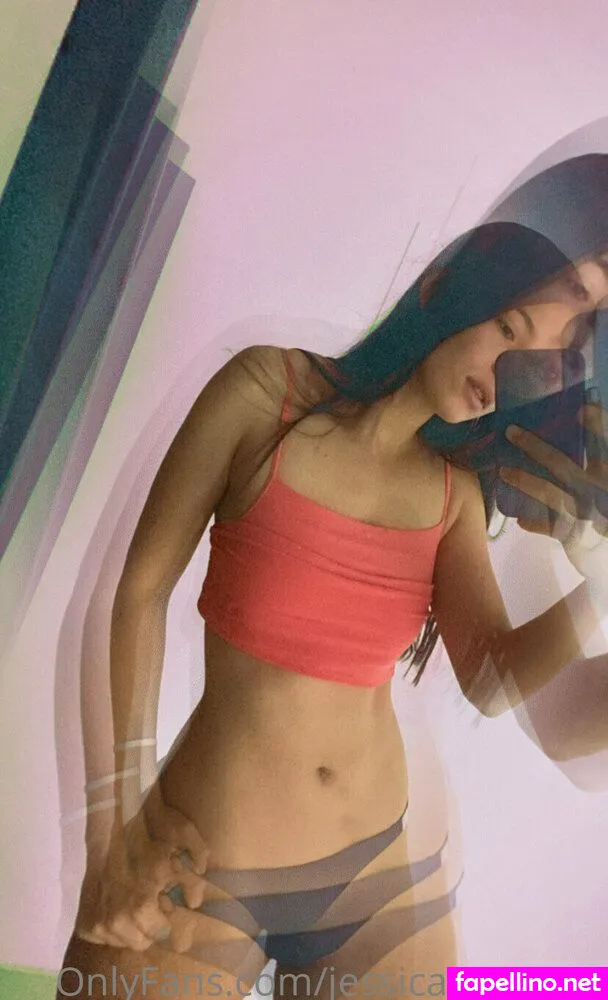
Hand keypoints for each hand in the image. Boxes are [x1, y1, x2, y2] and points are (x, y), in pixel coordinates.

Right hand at [75, 786, 208, 951]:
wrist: (109, 823)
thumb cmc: (149, 832)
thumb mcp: (182, 847)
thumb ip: (194, 879)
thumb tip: (195, 904)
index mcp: (142, 907)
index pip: (163, 934)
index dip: (168, 920)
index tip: (165, 907)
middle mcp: (118, 921)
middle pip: (142, 942)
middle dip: (150, 925)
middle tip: (150, 904)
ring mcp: (99, 923)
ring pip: (122, 941)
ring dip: (129, 927)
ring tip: (132, 902)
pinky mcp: (85, 922)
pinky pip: (102, 937)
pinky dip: (110, 926)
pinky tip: (115, 903)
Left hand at [498, 403, 607, 600]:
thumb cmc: (606, 514)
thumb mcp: (605, 481)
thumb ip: (600, 463)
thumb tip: (581, 424)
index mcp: (607, 475)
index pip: (604, 446)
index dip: (597, 426)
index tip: (582, 406)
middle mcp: (599, 491)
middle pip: (563, 464)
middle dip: (535, 447)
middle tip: (511, 431)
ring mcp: (587, 514)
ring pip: (550, 493)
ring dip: (524, 481)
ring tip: (502, 471)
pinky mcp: (576, 536)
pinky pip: (551, 527)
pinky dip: (536, 523)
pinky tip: (520, 521)